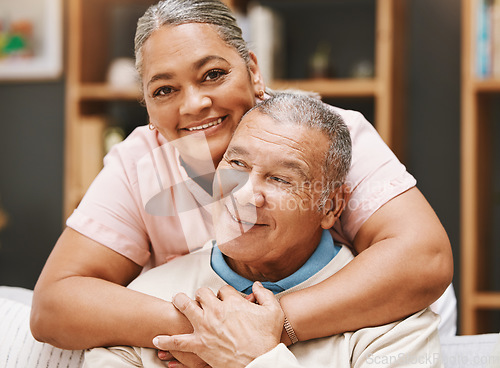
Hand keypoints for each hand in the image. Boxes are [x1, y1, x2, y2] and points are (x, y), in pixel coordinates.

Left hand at [153, 282, 283, 367]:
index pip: (223, 289)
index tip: (227, 299)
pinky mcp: (199, 345)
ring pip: (185, 307)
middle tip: (202, 299)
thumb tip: (256, 285)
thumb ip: (265, 294)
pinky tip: (157, 339)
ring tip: (176, 300)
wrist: (260, 362)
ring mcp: (205, 328)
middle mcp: (215, 311)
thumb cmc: (267, 338)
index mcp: (232, 302)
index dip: (224, 293)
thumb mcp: (273, 311)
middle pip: (202, 293)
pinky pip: (178, 342)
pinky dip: (167, 341)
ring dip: (180, 302)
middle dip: (202, 294)